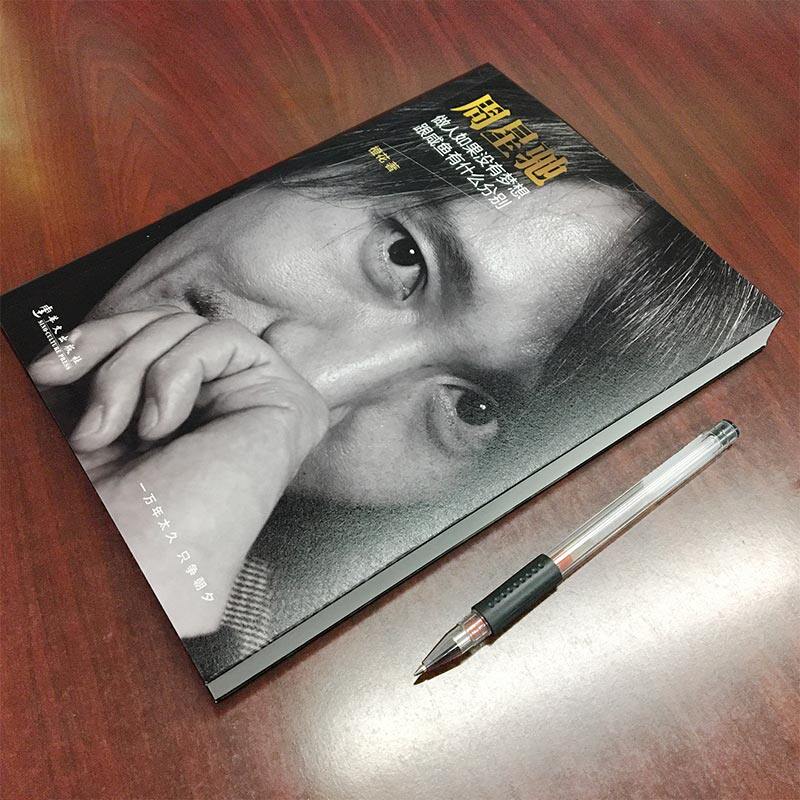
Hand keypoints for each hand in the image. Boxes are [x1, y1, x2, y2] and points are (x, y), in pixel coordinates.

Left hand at [29, 305, 329, 636]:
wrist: (137, 566)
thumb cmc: (111, 515)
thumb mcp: (92, 416)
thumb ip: (104, 361)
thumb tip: (76, 328)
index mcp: (185, 410)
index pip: (150, 334)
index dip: (97, 339)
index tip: (46, 373)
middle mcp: (225, 405)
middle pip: (167, 323)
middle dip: (110, 354)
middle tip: (89, 418)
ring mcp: (260, 402)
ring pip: (191, 327)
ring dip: (135, 372)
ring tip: (122, 432)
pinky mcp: (290, 402)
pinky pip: (225, 339)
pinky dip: (177, 372)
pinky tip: (165, 425)